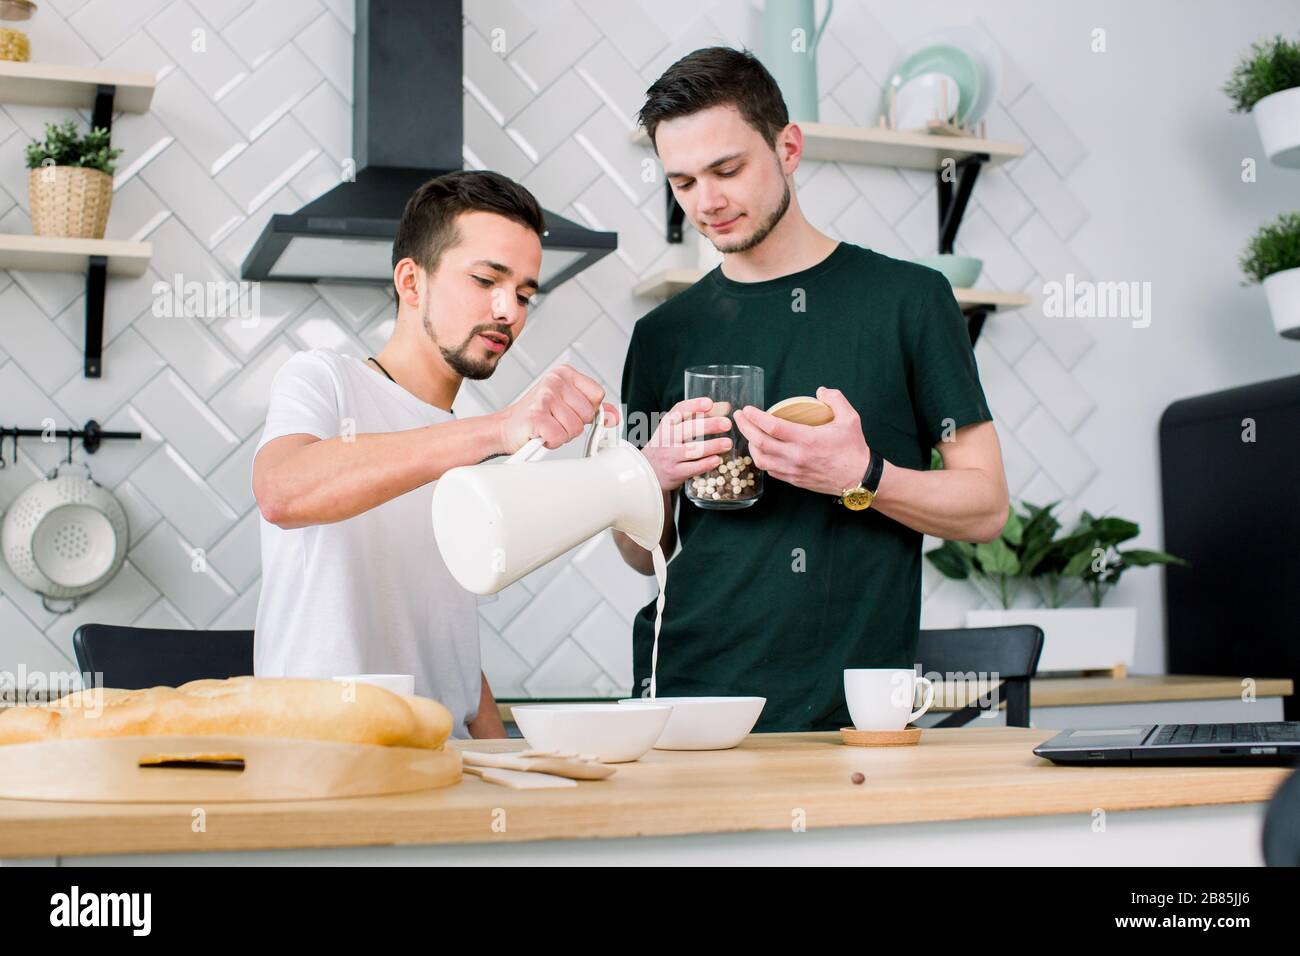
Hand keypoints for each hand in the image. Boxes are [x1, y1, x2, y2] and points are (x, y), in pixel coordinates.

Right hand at [497, 364, 609, 451]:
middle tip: (555, 421)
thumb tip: (614, 416)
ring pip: (575, 428)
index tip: (571, 412)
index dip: (587, 410)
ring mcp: (545, 397)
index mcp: (564, 373)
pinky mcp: (537, 415)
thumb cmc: (536, 416)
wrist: (505, 427)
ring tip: (548, 427)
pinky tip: (541, 433)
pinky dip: (552, 441)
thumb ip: (594, 409)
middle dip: (574, 425)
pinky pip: (560, 437)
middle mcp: (554, 381)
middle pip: (588, 413)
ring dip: (562, 434)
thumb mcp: (568, 406)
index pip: (597, 394)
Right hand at [641, 397, 733, 490]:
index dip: (694, 406)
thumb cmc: (666, 446)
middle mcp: (666, 438)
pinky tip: (717, 460)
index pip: (679, 410)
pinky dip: (705, 464)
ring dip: (711, 446)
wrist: (647, 470)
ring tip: (727, 443)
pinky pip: (691, 468)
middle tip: (727, 423)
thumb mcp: (673, 429)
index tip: (709, 403)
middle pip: (688, 429)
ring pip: (691, 450)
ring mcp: (669, 456)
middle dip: (709, 425)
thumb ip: (695, 418)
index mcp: (667, 424)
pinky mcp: (674, 472)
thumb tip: (723, 407)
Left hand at [734, 387, 869, 495]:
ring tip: (748, 432)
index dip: (755, 417)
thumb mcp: (850, 418)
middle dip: (745, 428)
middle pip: (760, 442)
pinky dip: (761, 459)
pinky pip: (770, 470)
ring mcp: (793, 470)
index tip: (747, 409)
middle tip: (739, 417)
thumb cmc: (853, 448)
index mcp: (807, 439)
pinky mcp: (793, 480)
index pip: (772, 427)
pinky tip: (761, 450)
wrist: (859, 478)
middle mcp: (796, 456)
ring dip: (750, 445)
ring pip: (761, 459)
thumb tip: (820, 391)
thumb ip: (835, 399)